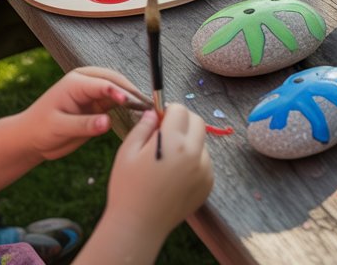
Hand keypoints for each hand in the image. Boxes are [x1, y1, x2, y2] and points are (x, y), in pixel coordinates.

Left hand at [18, 67, 151, 161]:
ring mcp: (93, 92)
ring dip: (134, 97)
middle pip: (116, 81)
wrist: (32, 138)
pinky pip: (118, 101)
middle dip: (132, 91)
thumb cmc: (41, 130)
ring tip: (151, 109)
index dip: (119, 92)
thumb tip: (107, 123)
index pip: (102, 84)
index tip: (132, 102)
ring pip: (120, 90)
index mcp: (75, 83)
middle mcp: (87, 83)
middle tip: (148, 105)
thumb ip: (84, 125)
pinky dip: (130, 106)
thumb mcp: (60, 128)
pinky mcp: (98, 103)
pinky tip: (141, 113)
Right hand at [104, 105, 213, 235]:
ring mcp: (205, 170)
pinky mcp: (208, 184)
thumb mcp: (127, 151)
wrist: (138, 225)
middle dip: (183, 121)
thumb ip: (144, 127)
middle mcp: (195, 153)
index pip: (181, 110)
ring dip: (189, 142)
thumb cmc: (127, 187)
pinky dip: (194, 161)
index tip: (160, 119)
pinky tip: (175, 175)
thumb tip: (154, 112)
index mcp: (174, 142)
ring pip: (202, 143)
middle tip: (166, 133)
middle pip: (198, 122)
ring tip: (168, 159)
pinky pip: (205, 162)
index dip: (169, 110)